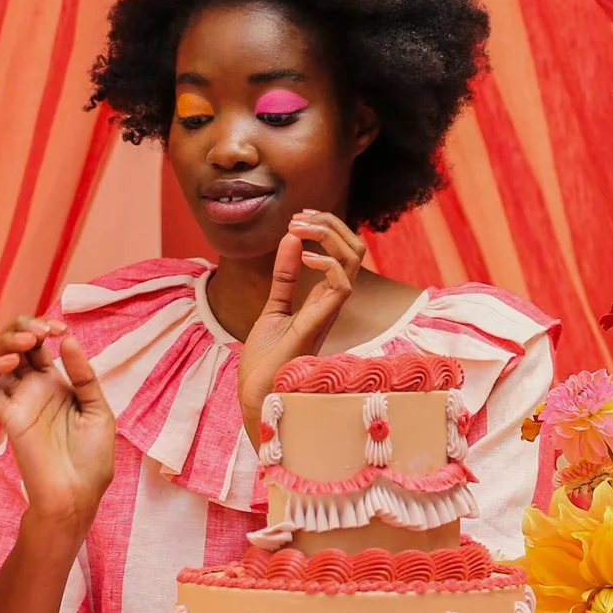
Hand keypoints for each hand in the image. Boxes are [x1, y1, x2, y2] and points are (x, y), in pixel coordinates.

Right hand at [0, 316, 115, 529]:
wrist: (78, 495)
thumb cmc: (92, 459)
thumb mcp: (98, 410)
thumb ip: (84, 376)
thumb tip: (68, 340)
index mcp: (54, 384)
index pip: (38, 344)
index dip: (43, 328)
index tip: (61, 328)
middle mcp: (32, 389)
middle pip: (13, 345)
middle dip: (23, 327)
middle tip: (42, 330)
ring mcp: (18, 402)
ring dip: (6, 342)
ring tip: (27, 340)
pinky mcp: (7, 417)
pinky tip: (10, 362)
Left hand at [237, 210, 366, 438]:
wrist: (257, 395)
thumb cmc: (267, 361)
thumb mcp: (273, 308)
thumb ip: (283, 277)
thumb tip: (289, 240)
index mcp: (325, 300)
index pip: (344, 254)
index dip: (326, 228)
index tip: (297, 220)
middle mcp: (333, 304)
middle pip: (355, 250)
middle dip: (331, 223)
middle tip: (299, 217)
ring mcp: (329, 313)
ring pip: (354, 261)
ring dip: (328, 235)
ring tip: (299, 229)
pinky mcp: (318, 325)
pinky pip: (342, 287)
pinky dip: (328, 264)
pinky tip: (305, 259)